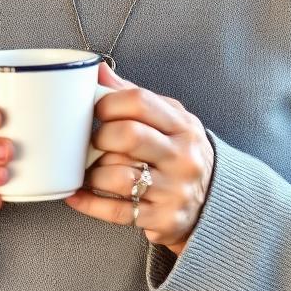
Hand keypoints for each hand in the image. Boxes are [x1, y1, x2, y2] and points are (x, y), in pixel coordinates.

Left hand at [64, 62, 214, 255]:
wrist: (213, 202)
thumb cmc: (180, 153)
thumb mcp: (169, 119)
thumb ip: (133, 95)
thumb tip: (98, 70)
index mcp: (183, 126)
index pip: (139, 102)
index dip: (108, 103)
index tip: (96, 110)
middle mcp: (182, 157)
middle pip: (128, 136)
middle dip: (100, 137)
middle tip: (94, 142)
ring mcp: (174, 190)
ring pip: (119, 176)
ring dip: (93, 173)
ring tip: (89, 169)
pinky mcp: (163, 219)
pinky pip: (116, 211)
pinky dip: (89, 202)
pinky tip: (77, 194)